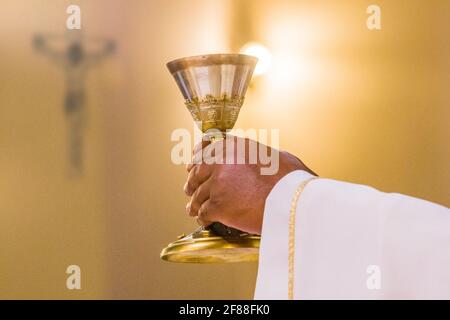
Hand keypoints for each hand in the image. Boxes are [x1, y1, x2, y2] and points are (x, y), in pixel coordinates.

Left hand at [184, 136, 315, 234]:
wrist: (293, 200)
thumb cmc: (291, 180)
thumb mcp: (274, 155)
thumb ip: (255, 155)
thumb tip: (256, 159)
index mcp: (233, 146)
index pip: (206, 149)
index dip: (196, 159)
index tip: (191, 165)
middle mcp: (221, 161)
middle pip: (198, 173)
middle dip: (193, 183)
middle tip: (190, 189)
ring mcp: (217, 183)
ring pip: (198, 195)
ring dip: (194, 203)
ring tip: (193, 209)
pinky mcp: (217, 205)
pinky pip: (203, 212)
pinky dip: (202, 218)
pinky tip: (204, 221)